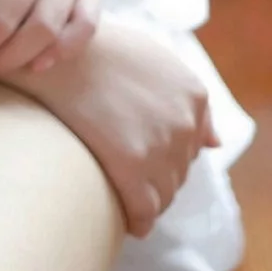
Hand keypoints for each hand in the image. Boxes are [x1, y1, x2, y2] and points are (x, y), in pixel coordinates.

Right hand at [15, 13, 221, 238]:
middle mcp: (184, 121)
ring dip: (148, 199)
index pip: (193, 145)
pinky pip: (145, 211)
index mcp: (193, 93)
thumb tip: (216, 143)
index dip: (166, 154)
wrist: (55, 52)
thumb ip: (186, 96)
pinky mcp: (132, 167)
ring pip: (165, 195)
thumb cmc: (96, 48)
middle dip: (157, 177)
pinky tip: (127, 223)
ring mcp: (161, 146)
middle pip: (179, 171)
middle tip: (126, 174)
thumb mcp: (151, 56)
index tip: (143, 157)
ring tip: (122, 194)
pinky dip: (139, 221)